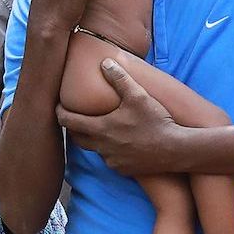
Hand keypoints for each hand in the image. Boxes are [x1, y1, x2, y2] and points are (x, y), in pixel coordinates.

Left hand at [56, 59, 182, 176]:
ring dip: (95, 139)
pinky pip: (110, 160)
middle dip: (74, 128)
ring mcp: (112, 161)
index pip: (69, 121)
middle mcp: (102, 148)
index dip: (60, 113)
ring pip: (95, 149)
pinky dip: (111, 151)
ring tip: (102, 128)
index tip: (58, 107)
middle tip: (76, 117)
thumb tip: (105, 63)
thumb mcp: (138, 96)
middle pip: (78, 138)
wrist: (175, 150)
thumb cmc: (156, 121)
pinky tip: (121, 143)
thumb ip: (119, 78)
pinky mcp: (123, 170)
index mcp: (101, 128)